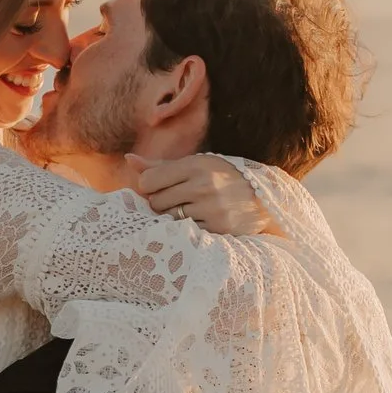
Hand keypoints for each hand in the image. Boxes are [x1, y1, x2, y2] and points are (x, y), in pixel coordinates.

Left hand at [129, 151, 281, 235]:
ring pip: (169, 219)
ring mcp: (211, 208)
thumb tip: (128, 159)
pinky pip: (186, 233)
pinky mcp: (218, 228)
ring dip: (173, 218)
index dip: (149, 186)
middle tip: (176, 200)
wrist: (263, 199)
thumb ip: (161, 165)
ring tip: (189, 210)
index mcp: (195, 165)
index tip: (159, 187)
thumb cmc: (222, 179)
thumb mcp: (196, 164)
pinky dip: (187, 230)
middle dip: (160, 203)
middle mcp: (203, 185)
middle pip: (156, 202)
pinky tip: (199, 221)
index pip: (148, 180)